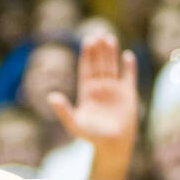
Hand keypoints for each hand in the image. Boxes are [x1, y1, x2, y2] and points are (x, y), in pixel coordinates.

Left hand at [48, 34, 137, 169]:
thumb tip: (50, 96)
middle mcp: (100, 88)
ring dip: (111, 53)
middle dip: (98, 50)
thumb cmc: (91, 136)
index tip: (87, 41)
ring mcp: (114, 90)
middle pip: (99, 64)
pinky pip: (129, 77)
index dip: (86, 55)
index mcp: (87, 92)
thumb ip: (63, 110)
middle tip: (97, 34)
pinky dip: (129, 67)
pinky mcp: (128, 94)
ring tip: (109, 38)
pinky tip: (127, 56)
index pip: (86, 69)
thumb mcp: (74, 123)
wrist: (112, 145)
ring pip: (112, 67)